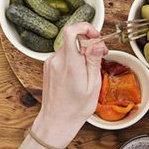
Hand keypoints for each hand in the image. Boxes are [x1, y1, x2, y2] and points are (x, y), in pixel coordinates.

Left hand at [32, 22, 106, 148]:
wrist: (55, 121)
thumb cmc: (75, 108)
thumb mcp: (93, 86)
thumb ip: (93, 61)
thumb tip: (97, 43)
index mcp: (69, 64)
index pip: (71, 31)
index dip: (85, 27)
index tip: (96, 36)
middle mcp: (57, 60)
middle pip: (73, 38)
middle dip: (88, 43)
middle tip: (100, 56)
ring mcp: (50, 63)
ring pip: (69, 47)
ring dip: (81, 52)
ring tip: (88, 70)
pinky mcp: (48, 66)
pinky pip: (63, 55)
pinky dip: (73, 59)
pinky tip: (78, 74)